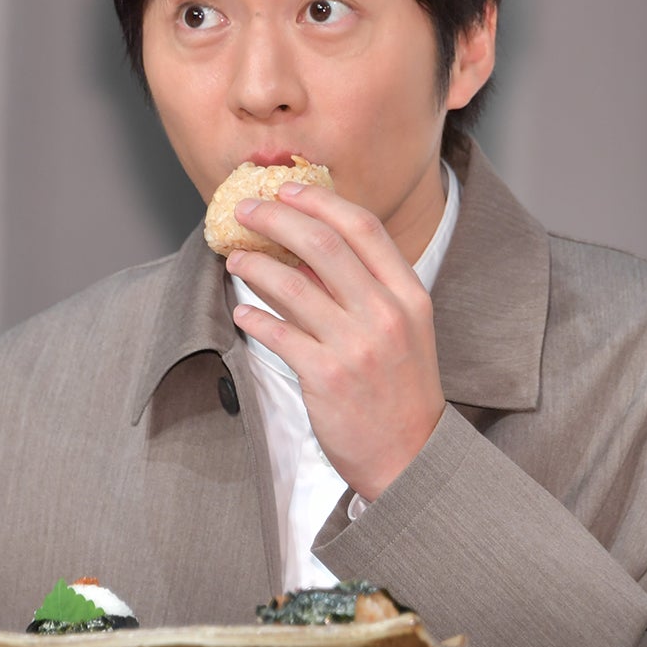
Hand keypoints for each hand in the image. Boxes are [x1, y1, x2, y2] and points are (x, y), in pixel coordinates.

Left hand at [225, 183, 446, 499]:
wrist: (412, 456)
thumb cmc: (402, 389)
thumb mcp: (403, 330)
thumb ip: (367, 288)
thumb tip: (310, 246)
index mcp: (409, 294)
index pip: (363, 227)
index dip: (320, 201)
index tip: (288, 190)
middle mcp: (386, 313)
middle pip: (322, 243)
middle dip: (275, 218)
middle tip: (246, 211)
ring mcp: (357, 346)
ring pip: (292, 284)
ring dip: (255, 264)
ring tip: (235, 259)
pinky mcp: (327, 378)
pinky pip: (278, 334)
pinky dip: (253, 316)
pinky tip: (242, 310)